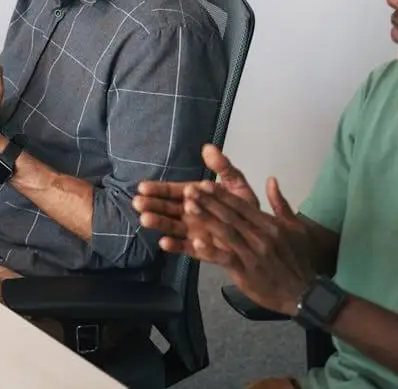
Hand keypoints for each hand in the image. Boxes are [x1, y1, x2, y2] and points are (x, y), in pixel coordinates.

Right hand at [134, 144, 260, 246]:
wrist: (260, 236)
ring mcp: (193, 232)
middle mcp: (191, 213)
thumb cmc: (244, 209)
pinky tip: (163, 243)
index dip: (158, 189)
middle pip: (167, 208)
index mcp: (196, 196)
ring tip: (144, 219)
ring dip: (158, 223)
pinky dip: (175, 246)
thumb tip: (208, 148)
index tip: (142, 187)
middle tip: (137, 202)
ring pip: (172, 226)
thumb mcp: (236, 184)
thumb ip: (223, 167)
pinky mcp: (200, 249)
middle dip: (152, 205)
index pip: (173, 191)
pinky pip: (185, 248)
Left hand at [168, 178, 315, 315]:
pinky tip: (195, 243)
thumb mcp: (296, 228)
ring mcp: (252, 254)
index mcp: (269, 225)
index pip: (242, 206)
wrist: (304, 293)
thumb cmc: (297, 259)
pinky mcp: (246, 272)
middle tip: (188, 190)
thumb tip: (271, 179)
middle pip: (229, 216)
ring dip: (206, 219)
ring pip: (225, 233)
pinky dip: (211, 251)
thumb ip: (281, 204)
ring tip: (188, 207)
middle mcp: (260, 236)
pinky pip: (226, 259)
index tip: (204, 184)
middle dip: (208, 201)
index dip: (222, 194)